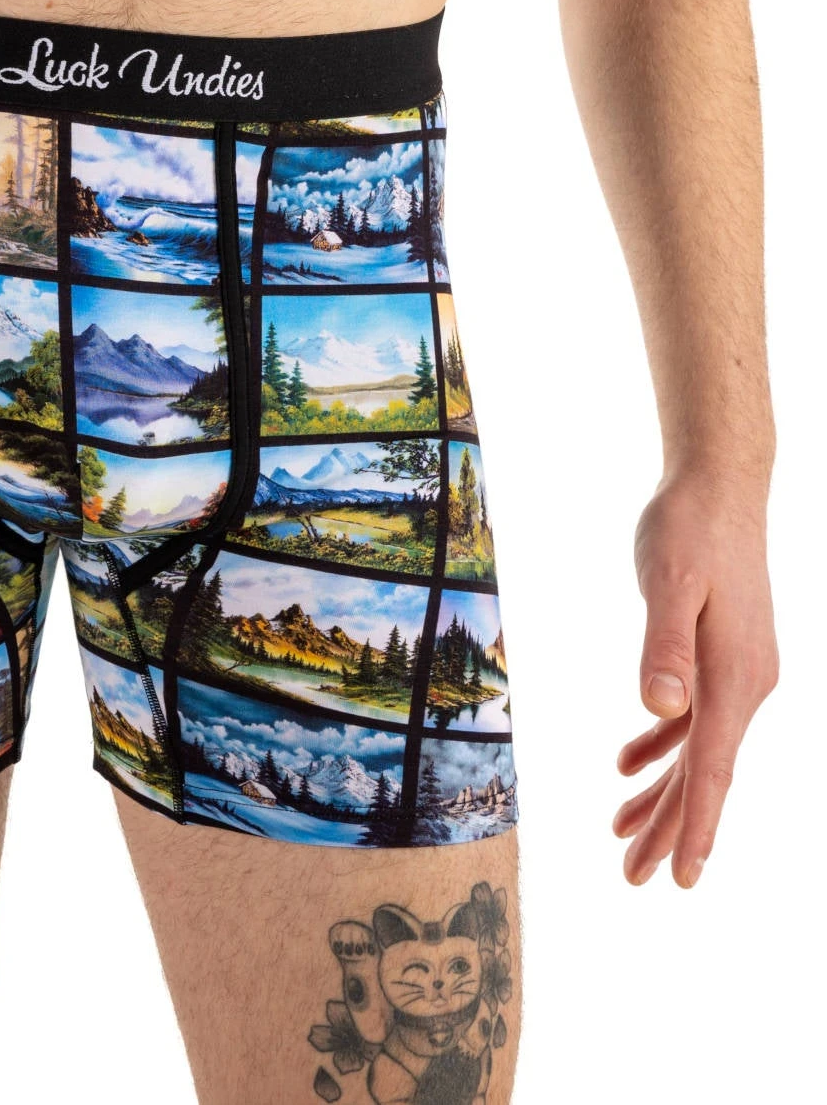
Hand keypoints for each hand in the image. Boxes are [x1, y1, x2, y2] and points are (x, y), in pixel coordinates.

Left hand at [613, 469, 776, 886]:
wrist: (717, 488)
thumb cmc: (688, 529)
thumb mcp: (668, 582)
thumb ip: (664, 644)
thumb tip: (659, 708)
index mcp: (736, 678)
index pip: (711, 769)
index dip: (695, 826)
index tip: (683, 878)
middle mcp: (745, 684)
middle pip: (703, 773)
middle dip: (669, 827)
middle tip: (633, 878)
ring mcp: (736, 672)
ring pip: (695, 751)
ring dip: (661, 793)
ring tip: (621, 834)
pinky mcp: (720, 656)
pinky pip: (691, 718)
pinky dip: (661, 746)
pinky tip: (629, 765)